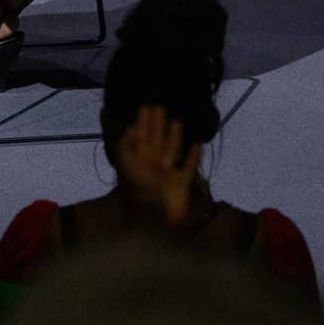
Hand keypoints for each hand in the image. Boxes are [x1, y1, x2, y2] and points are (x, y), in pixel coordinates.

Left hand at [114, 104, 200, 228]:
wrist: (153, 220)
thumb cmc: (138, 191)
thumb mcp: (125, 165)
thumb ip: (125, 145)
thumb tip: (129, 126)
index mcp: (137, 160)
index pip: (139, 135)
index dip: (142, 120)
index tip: (145, 104)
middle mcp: (152, 164)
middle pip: (155, 139)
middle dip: (157, 123)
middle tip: (160, 104)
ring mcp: (167, 174)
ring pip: (171, 150)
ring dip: (174, 135)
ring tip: (177, 119)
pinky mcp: (181, 184)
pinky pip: (188, 167)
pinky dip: (193, 156)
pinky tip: (198, 143)